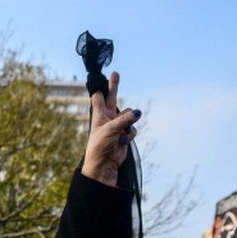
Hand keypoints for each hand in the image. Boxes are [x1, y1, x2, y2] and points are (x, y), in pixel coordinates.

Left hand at [81, 72, 140, 186]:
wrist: (104, 164)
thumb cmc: (101, 146)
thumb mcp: (112, 129)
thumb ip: (125, 119)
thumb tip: (139, 112)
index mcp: (99, 115)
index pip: (98, 97)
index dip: (99, 87)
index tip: (97, 77)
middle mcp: (108, 118)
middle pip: (112, 98)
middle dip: (114, 86)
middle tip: (115, 73)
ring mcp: (117, 126)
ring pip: (129, 116)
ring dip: (128, 124)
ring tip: (121, 135)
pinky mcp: (124, 134)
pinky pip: (132, 129)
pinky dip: (130, 135)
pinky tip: (123, 142)